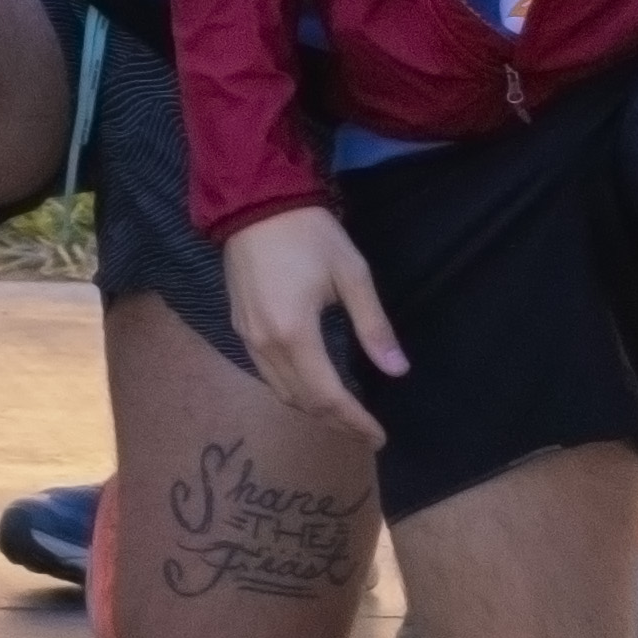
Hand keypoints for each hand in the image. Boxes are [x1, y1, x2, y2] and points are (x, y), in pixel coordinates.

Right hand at [222, 206, 396, 440]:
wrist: (254, 201)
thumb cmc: (308, 234)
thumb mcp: (352, 275)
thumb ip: (373, 327)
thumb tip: (397, 370)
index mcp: (295, 333)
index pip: (328, 395)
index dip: (355, 420)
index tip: (379, 436)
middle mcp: (265, 344)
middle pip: (302, 401)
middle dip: (336, 422)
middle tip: (366, 432)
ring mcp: (247, 336)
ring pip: (280, 390)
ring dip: (312, 409)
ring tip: (343, 414)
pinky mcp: (240, 325)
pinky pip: (266, 373)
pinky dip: (292, 389)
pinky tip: (312, 384)